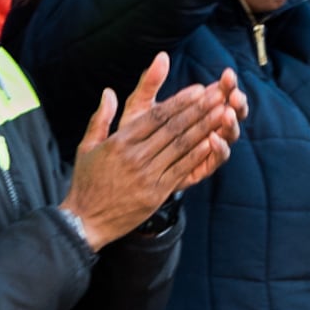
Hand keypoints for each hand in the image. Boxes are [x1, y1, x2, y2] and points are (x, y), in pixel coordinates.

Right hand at [63, 56, 244, 246]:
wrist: (86, 220)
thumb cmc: (87, 181)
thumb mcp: (87, 147)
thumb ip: (100, 118)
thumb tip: (108, 91)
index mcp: (120, 142)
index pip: (155, 116)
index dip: (180, 101)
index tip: (199, 89)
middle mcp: (135, 156)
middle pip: (173, 128)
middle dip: (199, 110)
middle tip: (219, 95)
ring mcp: (147, 175)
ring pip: (181, 147)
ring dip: (204, 128)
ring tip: (222, 113)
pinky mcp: (156, 193)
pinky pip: (180, 170)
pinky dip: (197, 156)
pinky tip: (212, 142)